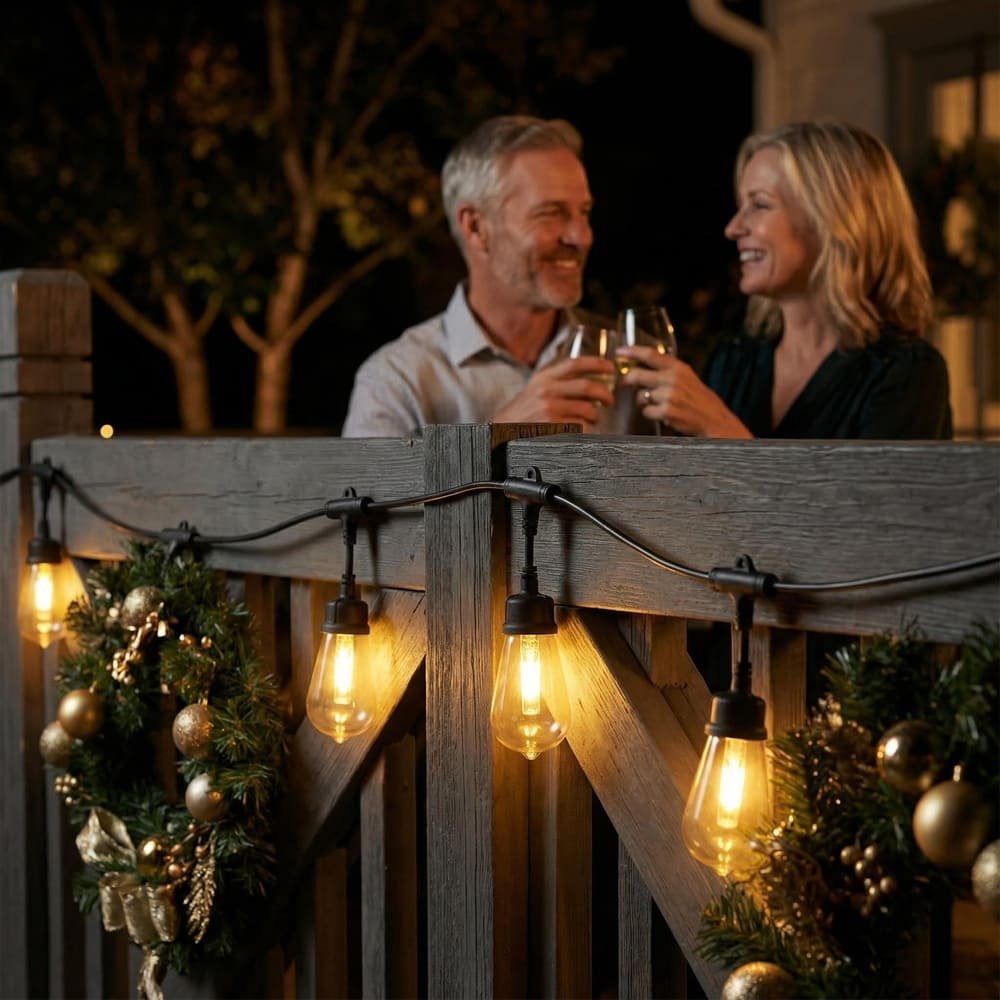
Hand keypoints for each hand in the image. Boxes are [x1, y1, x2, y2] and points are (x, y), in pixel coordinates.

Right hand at [494, 356, 615, 426]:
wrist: (500, 431)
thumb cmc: (520, 413)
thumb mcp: (534, 389)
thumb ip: (555, 382)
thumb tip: (586, 382)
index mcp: (544, 378)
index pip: (575, 364)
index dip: (597, 364)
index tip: (610, 367)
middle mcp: (547, 390)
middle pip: (587, 386)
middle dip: (605, 394)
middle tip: (609, 400)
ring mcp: (549, 409)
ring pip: (587, 409)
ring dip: (595, 415)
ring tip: (593, 419)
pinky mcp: (552, 426)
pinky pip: (580, 426)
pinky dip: (586, 428)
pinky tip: (582, 429)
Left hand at [616, 345, 752, 438]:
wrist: (714, 419)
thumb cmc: (698, 399)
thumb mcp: (687, 377)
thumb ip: (667, 371)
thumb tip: (641, 366)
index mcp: (678, 367)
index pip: (651, 354)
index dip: (632, 351)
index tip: (619, 351)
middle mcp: (673, 379)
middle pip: (637, 375)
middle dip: (626, 380)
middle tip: (624, 384)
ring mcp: (669, 395)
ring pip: (640, 396)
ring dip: (644, 402)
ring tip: (659, 404)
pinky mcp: (667, 411)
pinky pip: (646, 411)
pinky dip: (650, 414)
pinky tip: (662, 414)